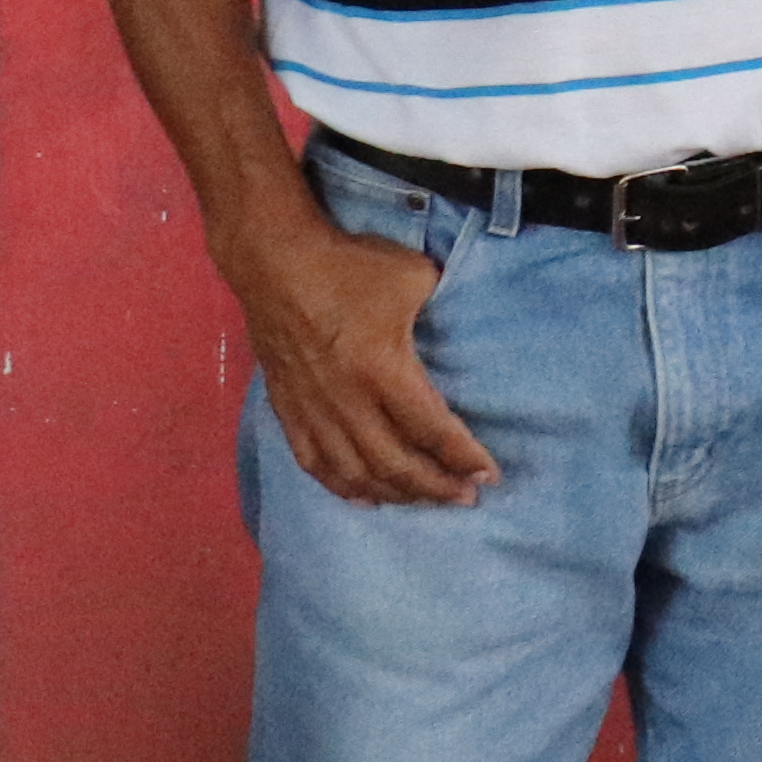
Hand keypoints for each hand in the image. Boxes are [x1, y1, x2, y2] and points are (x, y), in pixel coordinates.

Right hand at [232, 201, 489, 507]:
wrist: (273, 260)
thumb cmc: (348, 266)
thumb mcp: (414, 277)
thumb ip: (442, 309)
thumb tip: (459, 325)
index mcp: (382, 370)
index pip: (432, 429)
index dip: (463, 458)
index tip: (489, 476)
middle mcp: (346, 401)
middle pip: (395, 463)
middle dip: (435, 487)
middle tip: (465, 498)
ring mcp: (313, 409)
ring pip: (355, 471)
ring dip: (394, 493)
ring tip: (425, 501)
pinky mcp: (288, 408)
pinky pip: (314, 462)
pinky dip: (342, 486)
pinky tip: (365, 499)